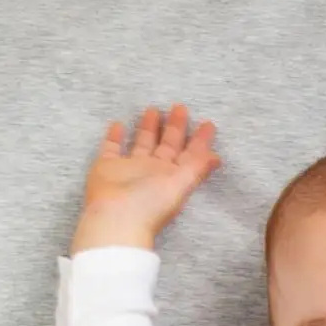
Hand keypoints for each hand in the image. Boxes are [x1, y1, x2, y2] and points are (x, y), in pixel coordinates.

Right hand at [71, 104, 220, 252]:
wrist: (115, 218)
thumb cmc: (150, 203)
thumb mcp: (180, 184)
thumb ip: (198, 167)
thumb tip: (217, 157)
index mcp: (172, 176)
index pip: (189, 155)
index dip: (200, 141)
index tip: (208, 123)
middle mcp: (153, 171)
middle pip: (166, 145)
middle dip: (174, 127)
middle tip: (180, 107)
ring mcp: (130, 169)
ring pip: (141, 143)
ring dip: (148, 128)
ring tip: (153, 109)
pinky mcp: (107, 167)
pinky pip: (111, 148)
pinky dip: (114, 137)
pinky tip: (118, 124)